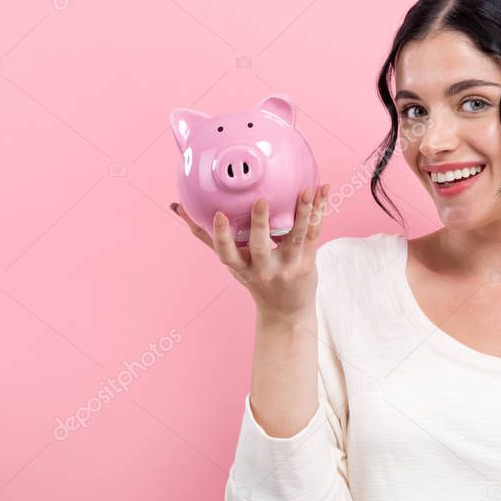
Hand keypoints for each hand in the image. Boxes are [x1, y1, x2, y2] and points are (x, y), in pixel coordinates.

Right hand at [171, 183, 330, 316]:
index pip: (227, 254)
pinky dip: (320, 210)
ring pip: (295, 237)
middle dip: (260, 224)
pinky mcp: (308, 260)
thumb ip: (206, 236)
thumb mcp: (232, 263)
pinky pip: (314, 232)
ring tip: (305, 191)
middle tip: (260, 201)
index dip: (221, 236)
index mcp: (241, 268)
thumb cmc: (256, 280)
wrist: (287, 313)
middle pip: (260, 247)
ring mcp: (288, 265)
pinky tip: (323, 188)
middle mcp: (264, 269)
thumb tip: (178, 208)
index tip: (218, 215)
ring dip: (301, 213)